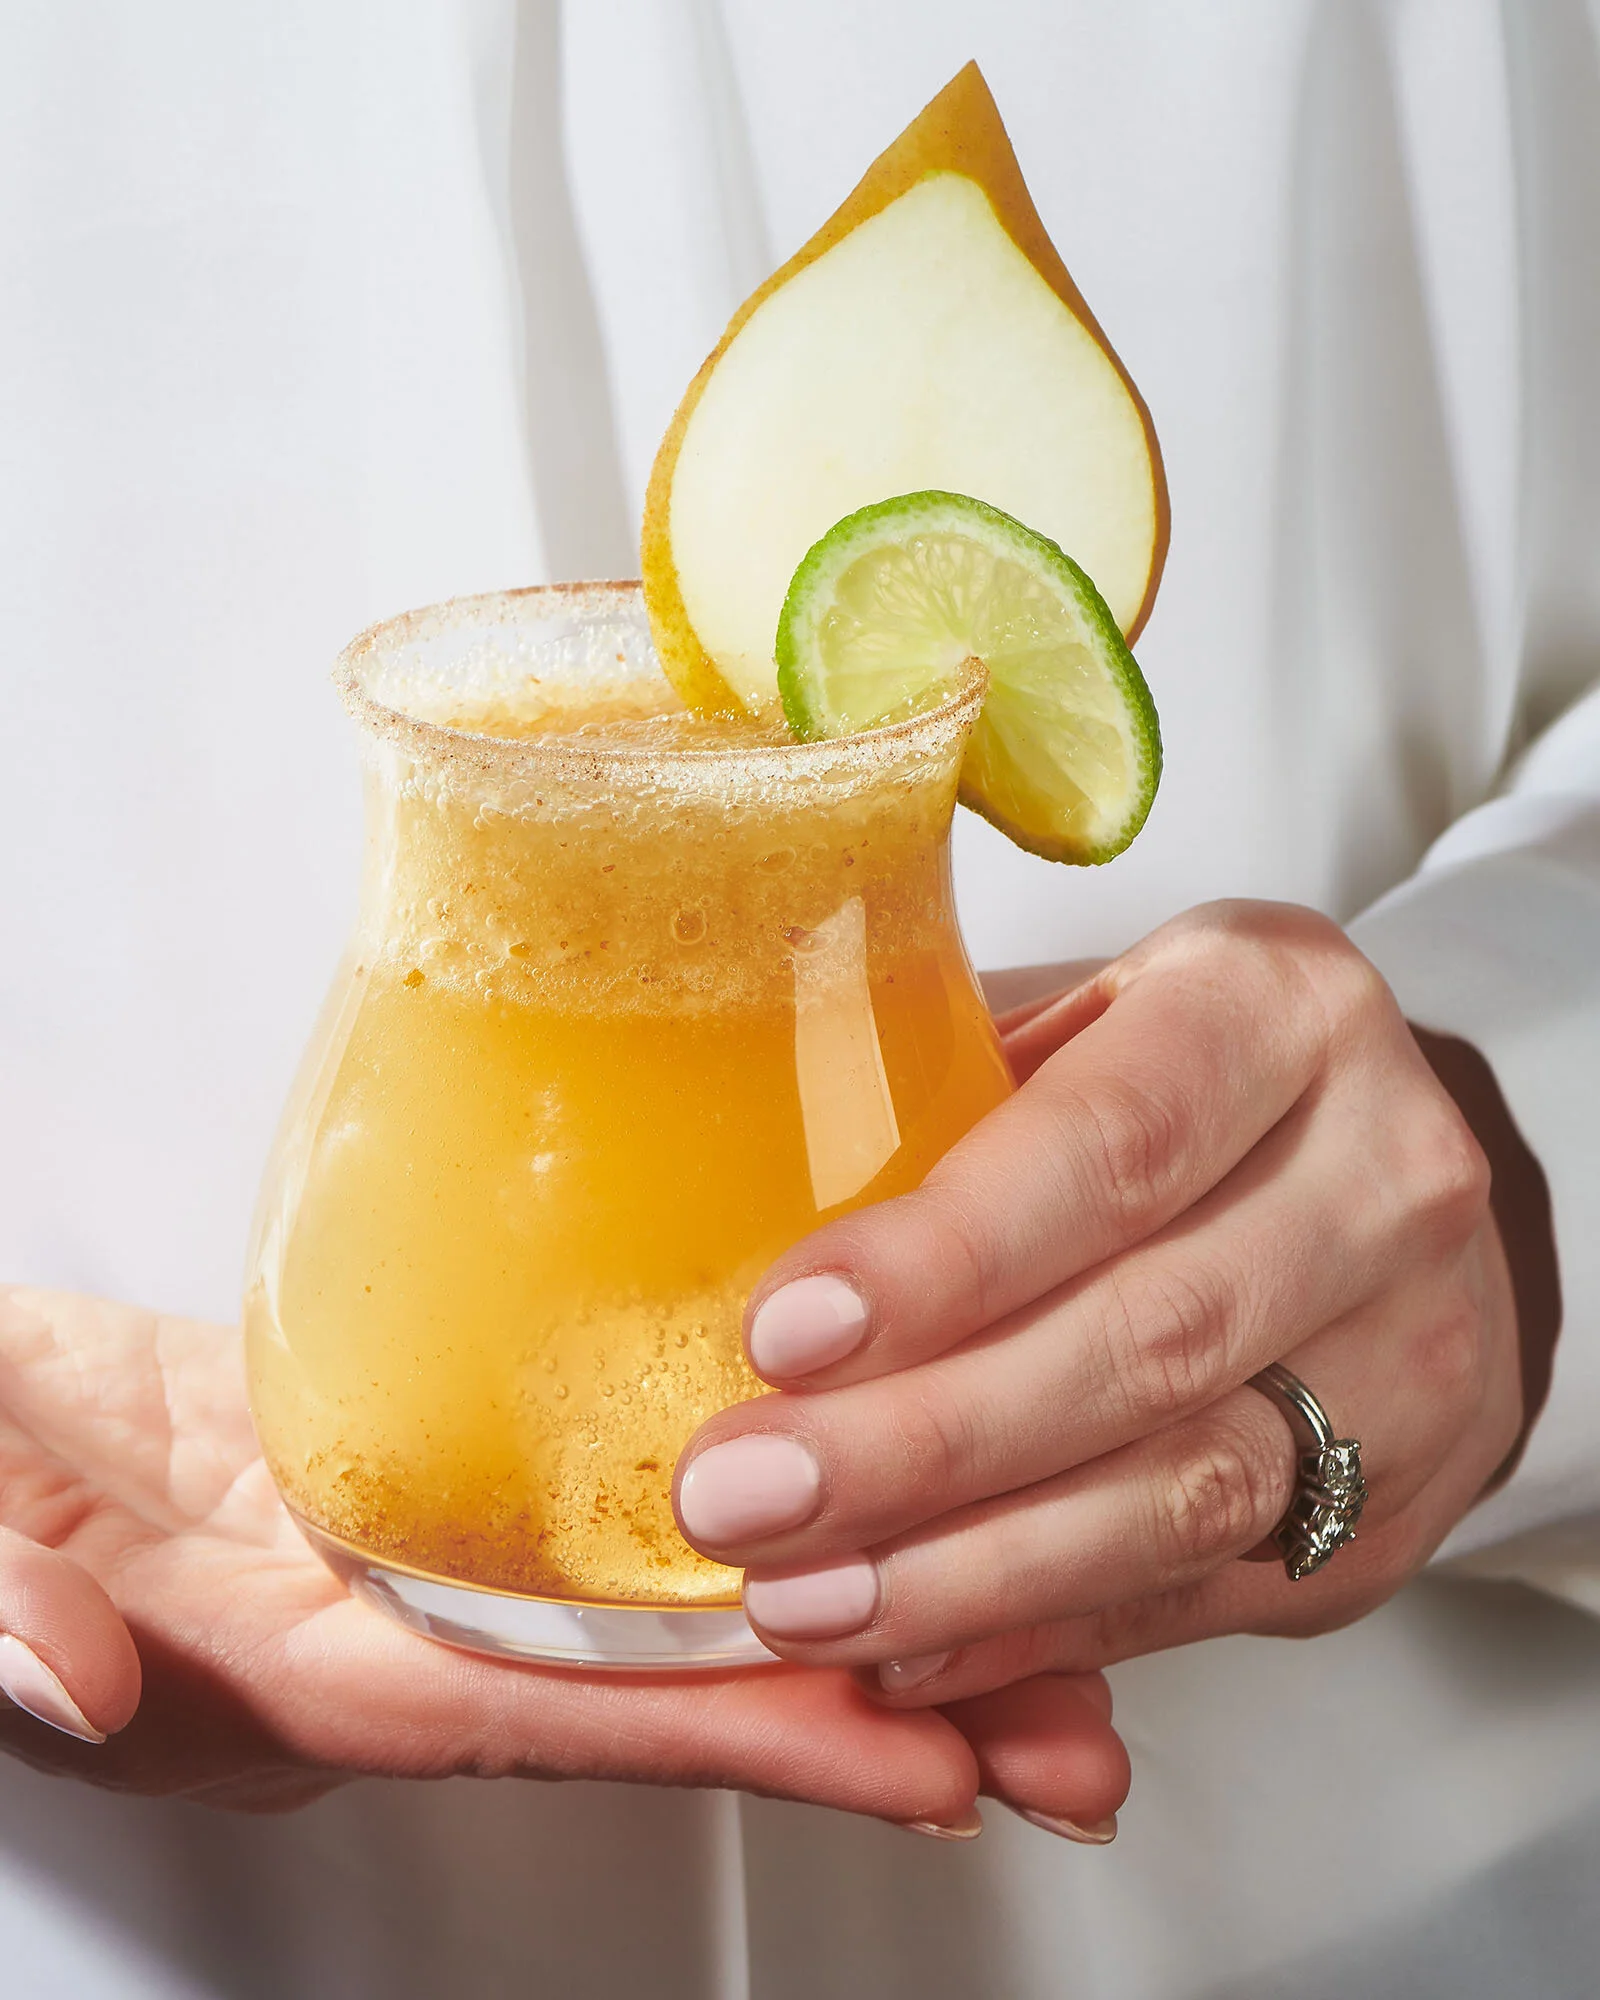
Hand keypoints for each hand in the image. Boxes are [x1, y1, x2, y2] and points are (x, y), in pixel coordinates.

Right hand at [0, 1286, 1127, 1837]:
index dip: (736, 1744)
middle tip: (1071, 1722)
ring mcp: (439, 1564)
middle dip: (873, 1708)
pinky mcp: (452, 1477)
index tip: (921, 1762)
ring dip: (862, 1610)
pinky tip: (875, 1489)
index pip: (550, 1715)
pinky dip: (771, 1520)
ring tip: (1044, 1623)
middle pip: (666, 1690)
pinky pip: (635, 1525)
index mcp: (300, 1663)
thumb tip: (58, 1684)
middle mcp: (403, 1635)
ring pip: (679, 1609)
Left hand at [673, 901, 1527, 1705]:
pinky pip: (1198, 1590)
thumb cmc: (1185, 1088)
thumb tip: (722, 1196)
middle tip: (748, 1494)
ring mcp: (1412, 1355)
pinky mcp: (1389, 1506)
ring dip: (971, 1567)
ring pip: (1184, 1489)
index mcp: (1278, 1011)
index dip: (948, 1256)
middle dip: (925, 1440)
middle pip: (1146, 1338)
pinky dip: (1038, 1630)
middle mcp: (1379, 1177)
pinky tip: (910, 1645)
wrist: (1384, 1193)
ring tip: (805, 1597)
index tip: (786, 1335)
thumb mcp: (1085, 1024)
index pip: (1115, 1142)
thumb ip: (950, 1089)